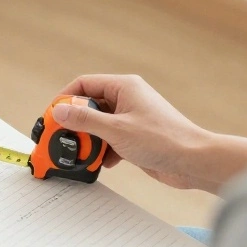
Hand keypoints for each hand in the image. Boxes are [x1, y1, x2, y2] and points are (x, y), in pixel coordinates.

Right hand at [57, 74, 213, 190]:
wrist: (194, 161)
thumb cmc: (163, 139)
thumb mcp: (116, 129)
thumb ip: (85, 119)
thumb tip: (59, 110)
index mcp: (124, 87)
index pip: (84, 84)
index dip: (65, 98)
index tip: (52, 115)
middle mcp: (127, 98)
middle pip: (90, 105)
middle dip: (76, 123)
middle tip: (64, 138)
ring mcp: (132, 117)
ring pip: (99, 124)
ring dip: (90, 139)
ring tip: (84, 153)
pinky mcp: (136, 136)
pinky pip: (111, 138)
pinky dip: (104, 150)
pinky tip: (104, 162)